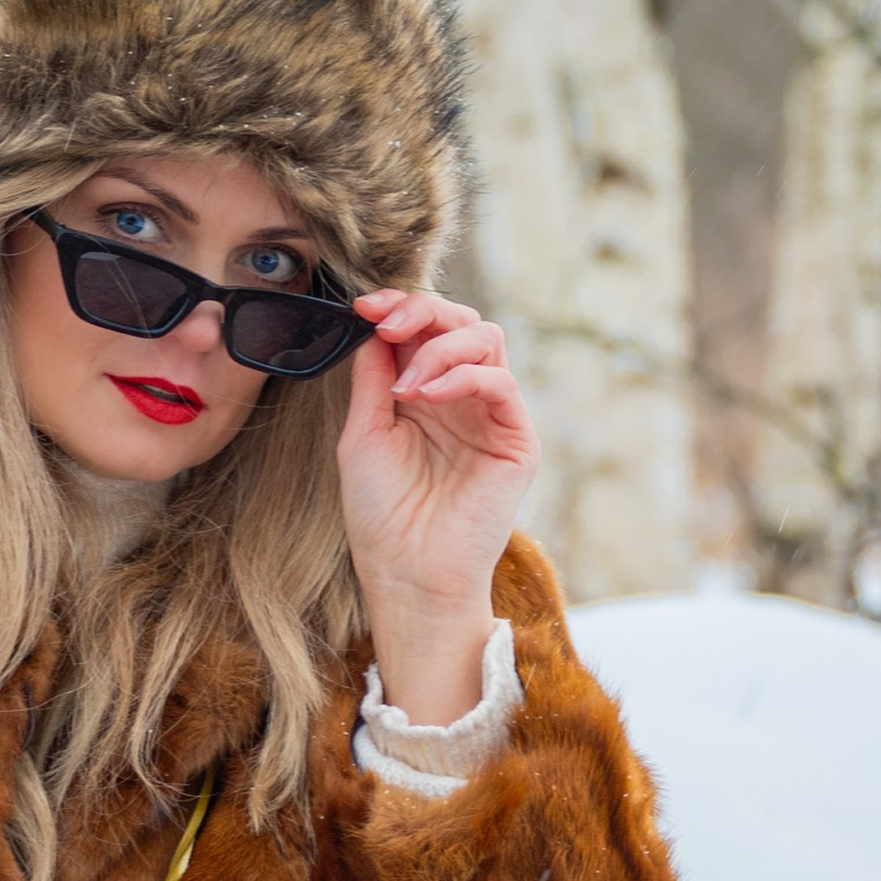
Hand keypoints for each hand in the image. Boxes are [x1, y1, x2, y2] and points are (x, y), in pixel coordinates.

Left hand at [336, 288, 540, 724]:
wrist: (408, 574)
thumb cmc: (382, 516)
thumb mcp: (364, 434)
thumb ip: (372, 378)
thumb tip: (373, 325)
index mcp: (425, 394)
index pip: (423, 330)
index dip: (398, 308)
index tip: (363, 307)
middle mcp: (462, 398)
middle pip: (460, 322)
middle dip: (421, 311)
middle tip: (386, 323)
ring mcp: (491, 416)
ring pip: (485, 340)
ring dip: (439, 345)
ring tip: (406, 383)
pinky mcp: (516, 440)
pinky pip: (500, 383)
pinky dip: (462, 376)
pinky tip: (426, 395)